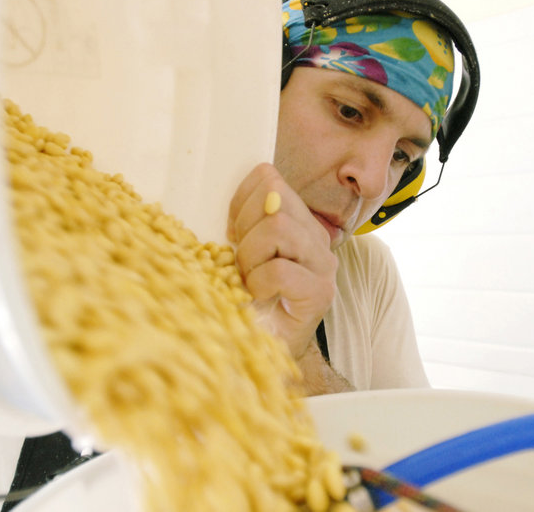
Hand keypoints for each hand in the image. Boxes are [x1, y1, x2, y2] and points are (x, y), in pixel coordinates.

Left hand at [227, 163, 337, 358]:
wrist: (259, 354)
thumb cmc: (246, 303)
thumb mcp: (237, 254)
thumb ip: (238, 223)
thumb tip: (211, 191)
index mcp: (297, 221)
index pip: (269, 178)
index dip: (241, 200)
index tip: (231, 233)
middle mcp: (316, 237)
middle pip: (275, 196)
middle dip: (244, 228)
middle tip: (240, 261)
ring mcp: (322, 265)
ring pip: (278, 227)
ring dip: (250, 256)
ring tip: (249, 280)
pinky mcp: (320, 293)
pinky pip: (280, 270)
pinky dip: (259, 283)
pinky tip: (259, 297)